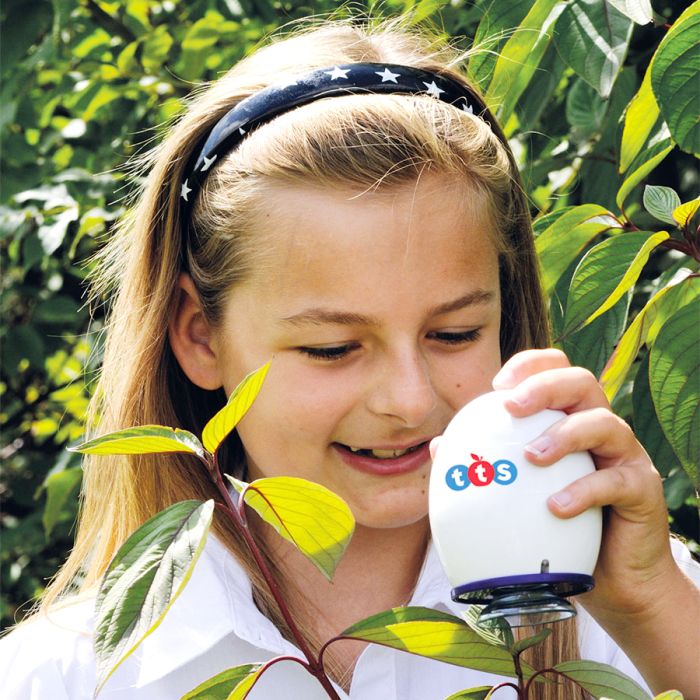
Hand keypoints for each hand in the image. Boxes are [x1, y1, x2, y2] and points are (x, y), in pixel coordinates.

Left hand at [491, 348, 675, 618]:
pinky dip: (584, 491)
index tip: (496, 387)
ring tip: (532, 456)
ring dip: (564, 434)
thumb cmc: (559, 527)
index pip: (556, 370)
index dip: (529, 366)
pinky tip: (556, 507)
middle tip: (511, 406)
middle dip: (544, 386)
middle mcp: (599, 427)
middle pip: (581, 381)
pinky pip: (616, 482)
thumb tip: (439, 446)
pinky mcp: (642, 489)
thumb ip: (485, 463)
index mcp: (569, 417)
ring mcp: (624, 455)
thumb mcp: (520, 492)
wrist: (612, 581)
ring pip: (603, 422)